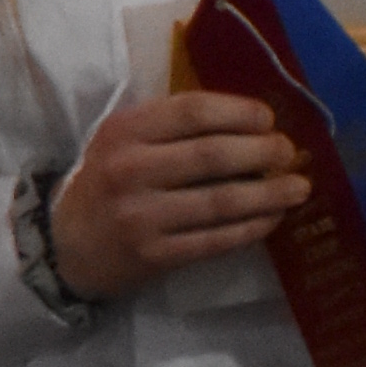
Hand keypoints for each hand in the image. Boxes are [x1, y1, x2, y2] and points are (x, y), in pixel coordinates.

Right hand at [47, 91, 308, 299]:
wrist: (67, 244)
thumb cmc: (108, 182)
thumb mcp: (124, 140)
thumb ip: (173, 127)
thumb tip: (250, 122)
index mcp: (125, 131)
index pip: (192, 111)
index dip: (239, 112)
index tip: (267, 118)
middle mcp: (130, 169)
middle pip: (212, 155)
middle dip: (262, 151)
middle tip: (289, 152)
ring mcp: (142, 216)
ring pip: (221, 202)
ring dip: (269, 194)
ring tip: (298, 187)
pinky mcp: (155, 255)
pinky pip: (216, 240)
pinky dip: (251, 228)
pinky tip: (272, 219)